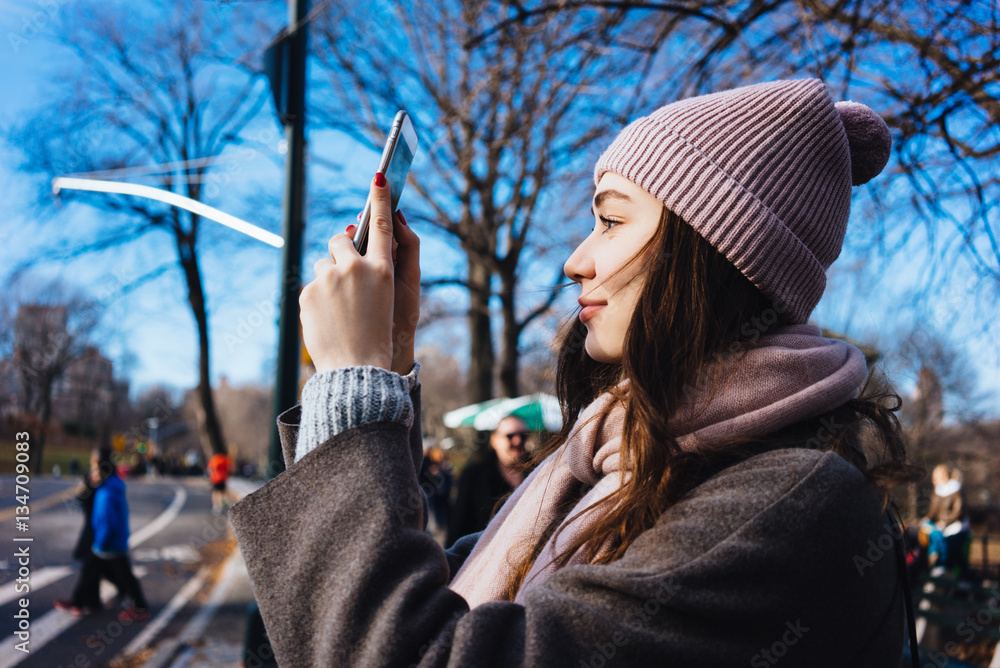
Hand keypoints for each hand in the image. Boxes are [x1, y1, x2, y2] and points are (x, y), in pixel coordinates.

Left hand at [300, 172, 419, 373]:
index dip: (381, 198)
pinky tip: (328, 319)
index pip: (381, 224)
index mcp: (383, 270)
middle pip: (340, 240)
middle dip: (340, 251)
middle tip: (347, 276)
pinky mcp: (307, 293)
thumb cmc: (376, 335)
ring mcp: (328, 280)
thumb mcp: (385, 298)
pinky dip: (318, 298)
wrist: (356, 368)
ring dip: (329, 278)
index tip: (380, 175)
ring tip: (339, 309)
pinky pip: (312, 285)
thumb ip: (371, 269)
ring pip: (323, 265)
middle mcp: (355, 269)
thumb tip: (345, 241)